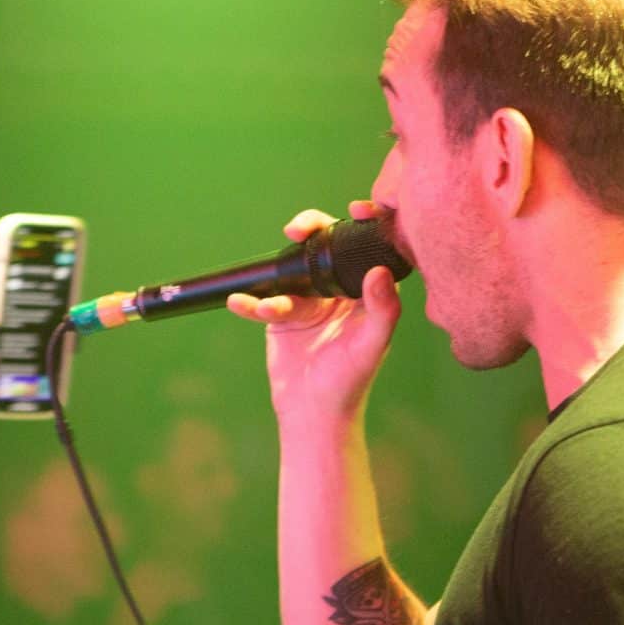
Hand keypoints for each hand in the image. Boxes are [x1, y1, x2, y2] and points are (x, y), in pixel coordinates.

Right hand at [226, 203, 402, 427]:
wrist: (312, 416)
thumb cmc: (350, 383)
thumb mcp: (371, 346)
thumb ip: (382, 310)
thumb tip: (379, 271)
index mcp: (367, 291)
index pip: (366, 246)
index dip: (363, 221)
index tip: (353, 208)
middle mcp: (340, 289)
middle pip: (324, 244)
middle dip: (309, 229)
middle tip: (296, 229)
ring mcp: (309, 300)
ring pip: (290, 269)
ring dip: (275, 280)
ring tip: (270, 309)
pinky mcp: (281, 315)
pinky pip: (263, 298)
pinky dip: (250, 300)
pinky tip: (240, 305)